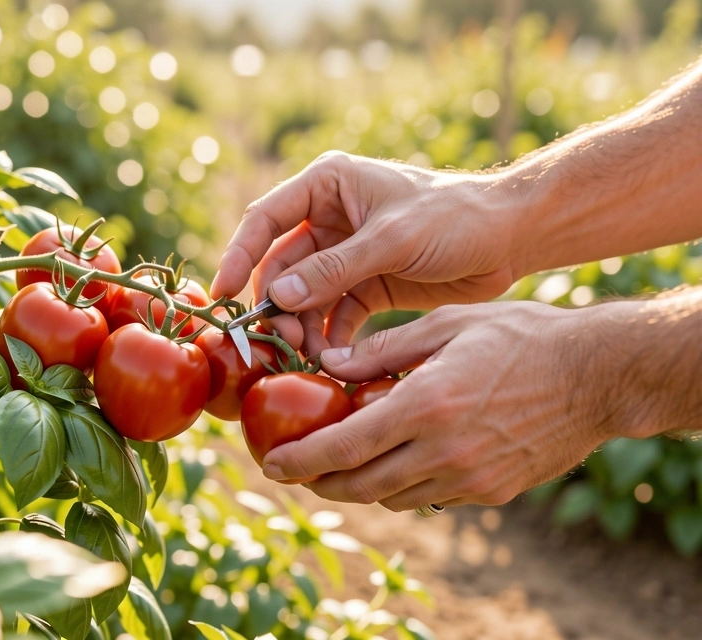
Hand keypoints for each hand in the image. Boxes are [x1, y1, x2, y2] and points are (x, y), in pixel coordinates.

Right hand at [211, 152, 524, 351]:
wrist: (510, 237)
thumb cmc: (455, 217)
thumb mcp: (392, 239)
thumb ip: (335, 268)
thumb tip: (279, 297)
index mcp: (327, 185)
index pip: (265, 219)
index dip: (239, 256)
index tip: (222, 294)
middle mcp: (327, 218)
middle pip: (281, 266)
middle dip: (277, 305)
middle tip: (277, 342)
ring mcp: (344, 255)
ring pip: (304, 296)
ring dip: (301, 327)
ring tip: (306, 356)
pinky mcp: (364, 286)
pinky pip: (333, 315)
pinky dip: (328, 338)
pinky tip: (330, 362)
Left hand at [258, 301, 642, 509]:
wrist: (598, 376)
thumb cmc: (522, 336)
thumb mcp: (447, 324)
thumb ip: (383, 349)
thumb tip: (328, 364)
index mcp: (426, 405)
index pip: (345, 447)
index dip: (301, 461)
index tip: (271, 464)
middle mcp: (444, 451)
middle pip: (362, 486)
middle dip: (321, 483)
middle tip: (297, 472)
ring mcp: (470, 477)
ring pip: (393, 497)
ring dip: (360, 485)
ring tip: (343, 464)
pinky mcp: (492, 491)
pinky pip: (431, 498)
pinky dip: (404, 485)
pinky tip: (399, 461)